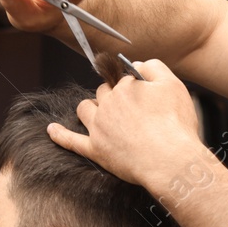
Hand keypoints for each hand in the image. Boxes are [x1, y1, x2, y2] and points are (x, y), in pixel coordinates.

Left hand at [46, 60, 210, 195]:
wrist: (170, 161)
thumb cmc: (175, 125)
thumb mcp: (173, 85)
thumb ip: (154, 67)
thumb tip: (138, 65)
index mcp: (126, 86)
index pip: (124, 79)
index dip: (135, 88)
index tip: (145, 98)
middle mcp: (108, 103)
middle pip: (103, 92)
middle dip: (112, 96)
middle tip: (130, 111)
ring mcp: (99, 127)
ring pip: (86, 109)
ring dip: (91, 108)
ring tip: (102, 115)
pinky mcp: (95, 149)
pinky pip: (71, 140)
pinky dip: (59, 134)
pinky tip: (51, 130)